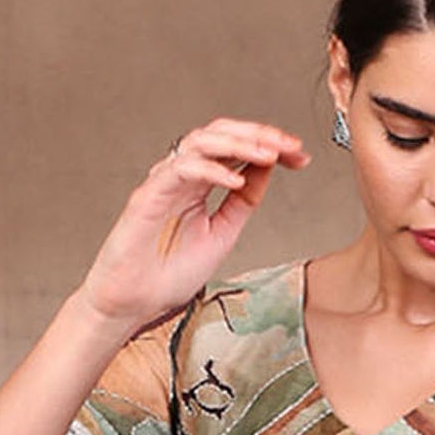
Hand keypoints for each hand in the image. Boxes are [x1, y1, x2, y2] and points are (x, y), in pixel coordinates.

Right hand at [76, 117, 308, 334]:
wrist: (134, 300)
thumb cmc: (168, 272)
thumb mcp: (223, 234)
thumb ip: (243, 203)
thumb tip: (266, 171)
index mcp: (200, 182)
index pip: (236, 149)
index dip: (269, 146)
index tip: (300, 156)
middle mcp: (183, 175)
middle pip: (221, 134)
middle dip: (260, 136)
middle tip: (291, 145)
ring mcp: (165, 182)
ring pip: (202, 142)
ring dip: (239, 144)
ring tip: (270, 154)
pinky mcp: (149, 195)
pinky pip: (181, 170)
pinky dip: (211, 171)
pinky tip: (236, 181)